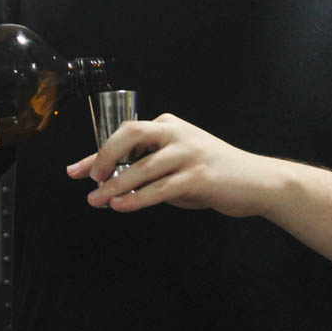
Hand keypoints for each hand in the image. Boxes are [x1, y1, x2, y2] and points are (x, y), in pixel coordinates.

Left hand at [67, 113, 280, 216]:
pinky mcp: (198, 176)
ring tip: (97, 201)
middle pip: (131, 134)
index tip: (75, 171)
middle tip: (90, 179)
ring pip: (143, 166)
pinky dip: (138, 198)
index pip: (125, 134)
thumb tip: (110, 183)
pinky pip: (160, 188)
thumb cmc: (212, 173)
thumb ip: (148, 167)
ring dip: (116, 186)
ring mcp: (188, 152)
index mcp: (168, 124)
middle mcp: (176, 133)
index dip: (97, 154)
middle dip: (104, 156)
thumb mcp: (177, 162)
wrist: (256, 181)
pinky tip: (121, 206)